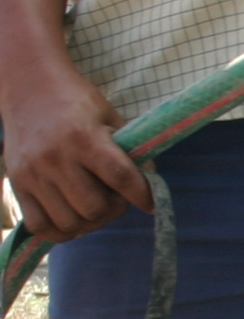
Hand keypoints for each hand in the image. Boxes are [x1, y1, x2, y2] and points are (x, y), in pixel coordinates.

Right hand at [2, 60, 147, 241]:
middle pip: (94, 207)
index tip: (151, 204)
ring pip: (70, 221)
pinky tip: (73, 218)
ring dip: (90, 222)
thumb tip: (150, 183)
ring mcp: (33, 173)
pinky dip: (61, 231)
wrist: (28, 87)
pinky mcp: (17, 183)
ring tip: (95, 207)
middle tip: (117, 200)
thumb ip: (130, 151)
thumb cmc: (76, 102)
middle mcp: (56, 158)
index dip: (142, 195)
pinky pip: (40, 225)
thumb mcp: (110, 117)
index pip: (120, 176)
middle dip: (115, 210)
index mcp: (84, 138)